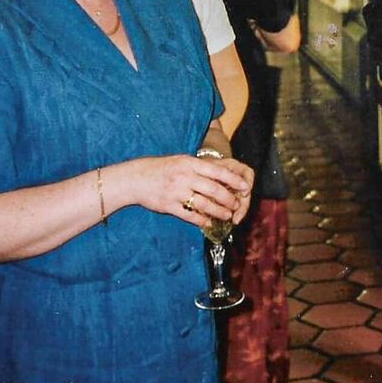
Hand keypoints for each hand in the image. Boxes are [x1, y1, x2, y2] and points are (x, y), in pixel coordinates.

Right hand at [129, 154, 252, 227]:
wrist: (136, 178)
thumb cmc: (161, 168)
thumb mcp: (180, 160)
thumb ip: (198, 167)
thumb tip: (221, 173)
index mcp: (190, 164)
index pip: (218, 172)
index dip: (234, 180)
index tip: (245, 186)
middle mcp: (185, 177)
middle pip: (214, 190)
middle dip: (229, 199)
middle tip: (237, 205)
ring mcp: (177, 192)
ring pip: (204, 204)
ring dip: (219, 211)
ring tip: (227, 215)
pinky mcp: (169, 206)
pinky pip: (190, 215)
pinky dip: (201, 220)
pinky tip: (209, 222)